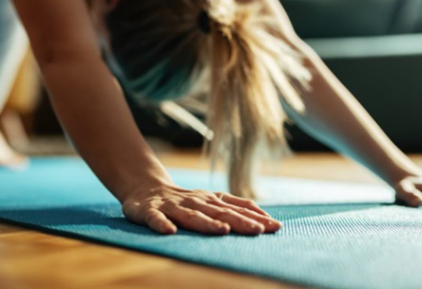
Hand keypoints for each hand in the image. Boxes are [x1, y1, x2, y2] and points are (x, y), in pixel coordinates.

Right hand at [122, 182, 281, 234]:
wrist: (146, 188)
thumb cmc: (184, 200)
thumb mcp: (210, 201)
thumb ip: (233, 208)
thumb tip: (263, 218)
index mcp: (210, 200)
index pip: (236, 208)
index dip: (255, 216)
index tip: (275, 226)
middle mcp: (195, 201)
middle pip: (219, 212)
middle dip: (239, 221)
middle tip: (259, 230)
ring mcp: (172, 206)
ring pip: (191, 215)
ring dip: (207, 223)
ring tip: (223, 231)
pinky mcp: (150, 211)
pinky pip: (156, 218)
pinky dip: (162, 224)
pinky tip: (169, 231)